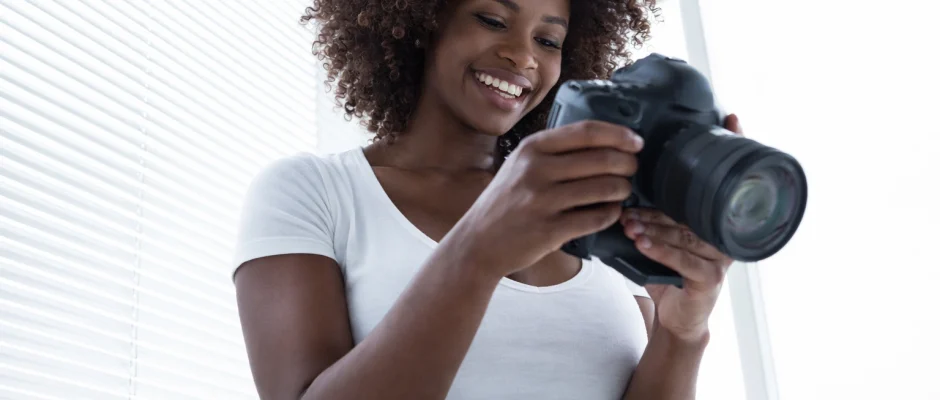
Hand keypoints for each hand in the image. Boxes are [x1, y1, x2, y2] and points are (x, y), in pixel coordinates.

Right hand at [444, 120, 644, 279]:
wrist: (477, 243)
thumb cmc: (505, 202)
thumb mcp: (520, 165)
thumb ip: (553, 151)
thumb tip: (605, 139)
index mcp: (532, 148)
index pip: (587, 132)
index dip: (619, 135)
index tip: (636, 141)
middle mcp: (536, 170)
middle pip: (603, 159)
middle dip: (628, 164)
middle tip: (632, 170)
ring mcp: (543, 201)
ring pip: (606, 189)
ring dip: (622, 190)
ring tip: (622, 192)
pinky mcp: (550, 230)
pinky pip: (597, 218)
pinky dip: (611, 214)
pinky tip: (610, 213)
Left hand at [620, 114, 744, 340]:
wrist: (676, 316)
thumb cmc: (669, 268)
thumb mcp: (664, 231)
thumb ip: (657, 205)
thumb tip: (630, 170)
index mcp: (714, 217)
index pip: (721, 180)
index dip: (728, 149)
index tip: (729, 119)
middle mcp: (721, 232)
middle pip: (695, 206)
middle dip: (664, 197)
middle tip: (632, 190)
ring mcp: (718, 256)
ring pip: (683, 232)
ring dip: (654, 224)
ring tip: (628, 218)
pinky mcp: (708, 279)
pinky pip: (682, 260)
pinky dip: (659, 249)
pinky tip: (641, 241)